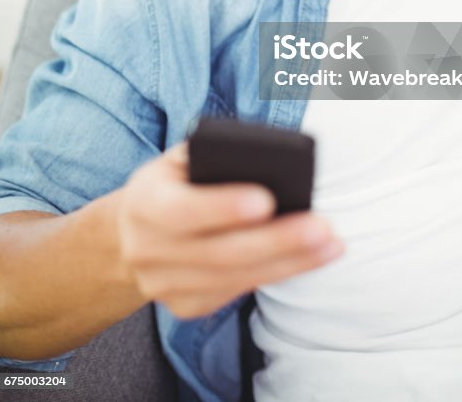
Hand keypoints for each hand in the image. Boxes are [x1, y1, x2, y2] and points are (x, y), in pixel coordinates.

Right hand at [116, 142, 342, 318]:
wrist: (131, 234)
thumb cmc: (171, 183)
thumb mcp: (176, 159)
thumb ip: (210, 155)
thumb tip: (264, 156)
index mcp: (143, 204)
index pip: (182, 211)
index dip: (223, 207)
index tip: (266, 200)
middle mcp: (148, 251)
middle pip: (220, 253)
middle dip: (277, 241)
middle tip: (322, 227)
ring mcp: (165, 286)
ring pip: (235, 278)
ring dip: (290, 262)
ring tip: (331, 243)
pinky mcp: (186, 306)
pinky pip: (238, 292)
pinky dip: (279, 274)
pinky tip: (311, 258)